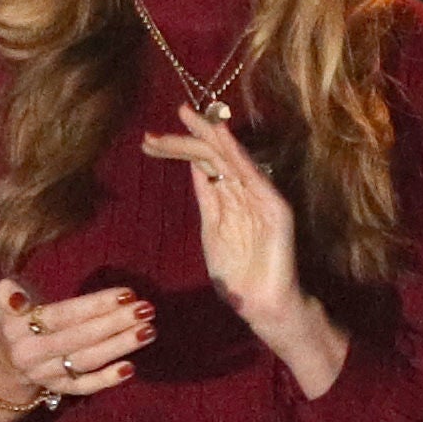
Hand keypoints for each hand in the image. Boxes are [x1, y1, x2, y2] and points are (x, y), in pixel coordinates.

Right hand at [0, 279, 149, 421]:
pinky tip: (130, 368)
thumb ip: (9, 293)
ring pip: (85, 361)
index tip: (127, 293)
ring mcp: (45, 374)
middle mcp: (30, 354)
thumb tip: (16, 295)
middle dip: (115, 322)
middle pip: (78, 337)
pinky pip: (83, 386)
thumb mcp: (4, 301)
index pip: (61, 315)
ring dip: (119, 346)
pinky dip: (106, 380)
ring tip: (148, 331)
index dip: (95, 305)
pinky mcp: (58, 389)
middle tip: (146, 309)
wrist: (0, 362)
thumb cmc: (16, 319)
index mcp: (16, 327)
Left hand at [141, 107, 349, 397]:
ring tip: (185, 116)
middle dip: (184, 138)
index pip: (202, 164)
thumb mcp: (213, 233)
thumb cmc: (239, 278)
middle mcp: (245, 191)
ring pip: (229, 158)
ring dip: (206, 136)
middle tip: (154, 130)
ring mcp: (260, 196)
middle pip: (212, 155)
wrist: (265, 305)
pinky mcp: (274, 206)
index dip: (177, 150)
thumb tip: (196, 168)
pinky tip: (221, 135)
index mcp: (229, 198)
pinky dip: (237, 153)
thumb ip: (208, 201)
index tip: (148, 141)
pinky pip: (253, 174)